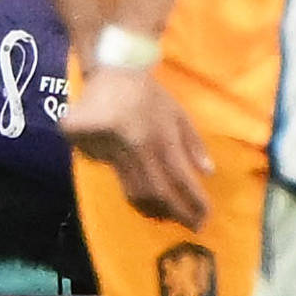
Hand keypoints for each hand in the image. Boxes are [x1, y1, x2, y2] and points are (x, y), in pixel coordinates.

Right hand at [57, 62, 209, 223]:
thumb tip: (208, 172)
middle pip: (157, 191)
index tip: (205, 218)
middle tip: (188, 225)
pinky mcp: (88, 144)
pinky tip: (130, 184)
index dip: (195, 202)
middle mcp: (138, 146)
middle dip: (176, 213)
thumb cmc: (149, 94)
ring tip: (164, 217)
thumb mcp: (179, 113)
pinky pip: (107, 171)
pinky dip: (119, 179)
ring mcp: (110, 146)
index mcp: (162, 138)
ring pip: (131, 189)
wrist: (115, 70)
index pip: (182, 179)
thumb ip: (194, 143)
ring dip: (151, 208)